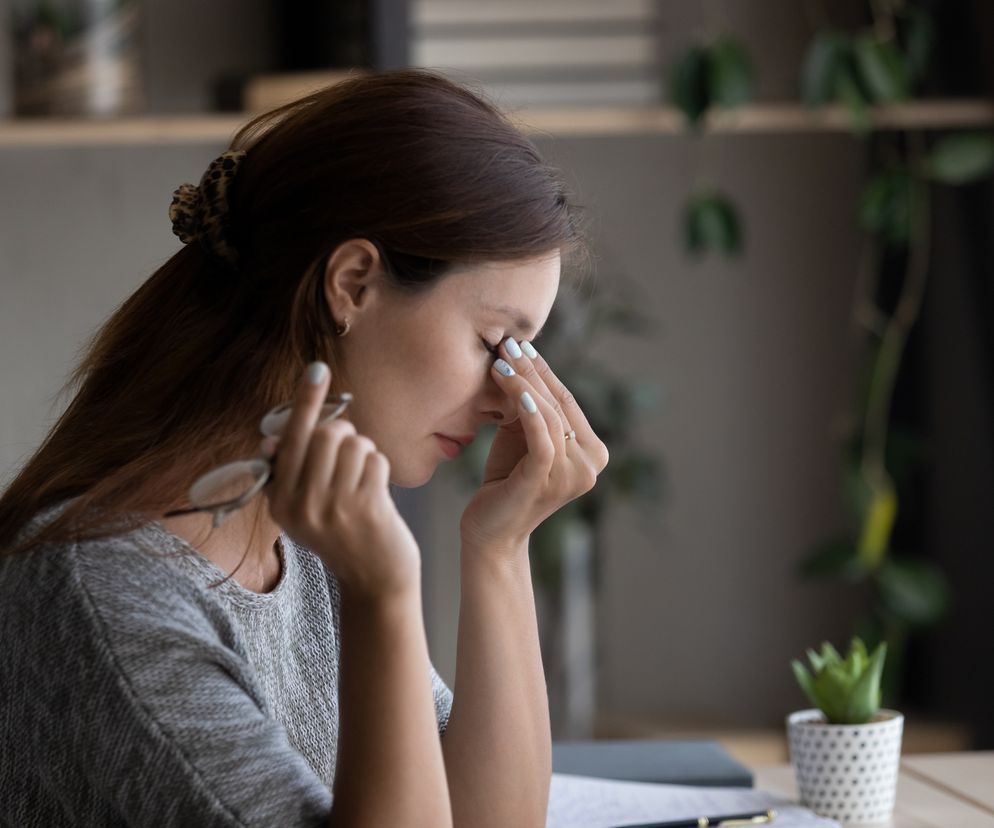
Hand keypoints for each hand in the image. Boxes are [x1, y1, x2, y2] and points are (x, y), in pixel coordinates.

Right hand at [261, 362, 420, 600]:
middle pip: (326, 435)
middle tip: (350, 455)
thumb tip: (271, 437)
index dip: (305, 402)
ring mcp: (334, 508)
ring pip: (355, 444)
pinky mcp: (366, 508)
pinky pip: (376, 459)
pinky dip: (380, 467)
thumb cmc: (342, 533)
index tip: (317, 368)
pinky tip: (377, 491)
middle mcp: (301, 505)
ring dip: (365, 453)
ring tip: (362, 479)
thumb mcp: (306, 508)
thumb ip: (292, 471)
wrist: (375, 581)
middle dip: (344, 434)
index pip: (290, 439)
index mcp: (279, 501)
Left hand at [459, 339, 609, 553]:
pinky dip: (529, 411)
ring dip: (524, 385)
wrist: (491, 530)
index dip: (544, 371)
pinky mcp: (547, 481)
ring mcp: (572, 476)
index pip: (568, 401)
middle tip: (507, 344)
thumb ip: (532, 407)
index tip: (520, 345)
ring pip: (550, 417)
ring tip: (500, 362)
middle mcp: (591, 465)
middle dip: (532, 371)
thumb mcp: (522, 436)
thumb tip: (522, 357)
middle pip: (560, 405)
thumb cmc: (505, 479)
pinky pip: (541, 438)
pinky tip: (513, 389)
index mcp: (593, 452)